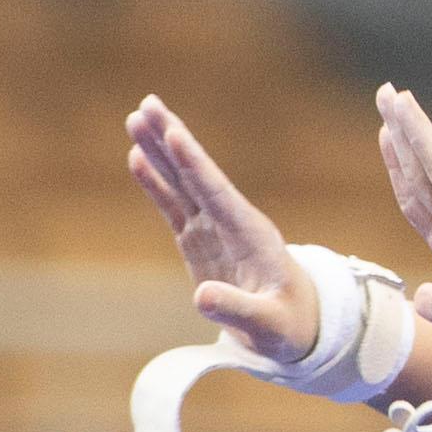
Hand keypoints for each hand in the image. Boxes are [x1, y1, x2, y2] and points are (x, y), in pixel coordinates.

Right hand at [126, 95, 318, 364]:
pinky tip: (137, 157)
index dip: (194, 164)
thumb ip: (238, 310)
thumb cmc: (288, 327)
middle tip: (147, 104)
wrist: (296, 326)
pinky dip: (156, 182)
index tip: (174, 133)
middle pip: (197, 174)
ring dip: (159, 151)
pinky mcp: (200, 241)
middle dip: (173, 139)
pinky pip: (174, 205)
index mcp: (252, 235)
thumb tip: (201, 297)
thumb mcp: (269, 326)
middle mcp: (232, 222)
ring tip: (135, 117)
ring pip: (182, 182)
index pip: (217, 193)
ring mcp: (215, 229)